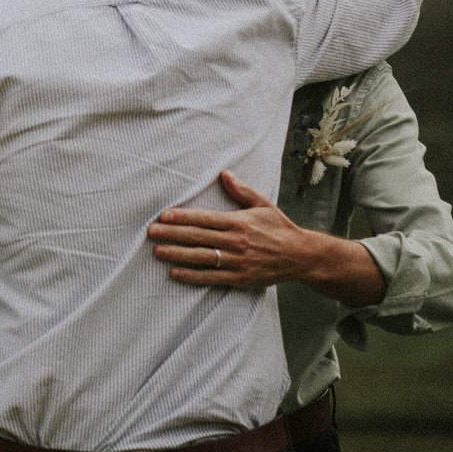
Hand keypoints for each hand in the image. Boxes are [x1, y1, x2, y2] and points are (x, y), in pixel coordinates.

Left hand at [148, 170, 329, 289]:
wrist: (301, 256)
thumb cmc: (279, 228)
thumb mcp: (262, 205)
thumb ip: (241, 191)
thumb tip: (224, 174)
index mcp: (239, 222)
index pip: (205, 219)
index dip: (183, 217)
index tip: (163, 215)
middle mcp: (236, 241)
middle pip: (198, 237)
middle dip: (172, 234)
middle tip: (151, 232)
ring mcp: (238, 261)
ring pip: (202, 257)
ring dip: (178, 254)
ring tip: (158, 251)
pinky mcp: (240, 278)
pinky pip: (212, 277)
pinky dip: (193, 276)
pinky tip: (175, 273)